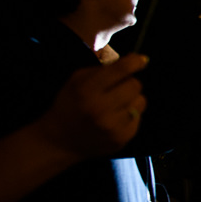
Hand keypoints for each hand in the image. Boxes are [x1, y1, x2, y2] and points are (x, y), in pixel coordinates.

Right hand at [33, 53, 148, 159]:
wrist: (58, 141)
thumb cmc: (69, 105)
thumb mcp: (77, 81)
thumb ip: (104, 69)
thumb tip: (136, 60)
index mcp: (86, 90)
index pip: (121, 69)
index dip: (135, 62)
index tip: (142, 60)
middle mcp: (100, 109)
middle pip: (135, 85)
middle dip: (128, 83)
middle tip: (117, 88)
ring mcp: (112, 126)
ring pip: (141, 101)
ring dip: (131, 100)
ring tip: (115, 105)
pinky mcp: (121, 138)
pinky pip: (138, 118)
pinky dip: (129, 116)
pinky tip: (114, 119)